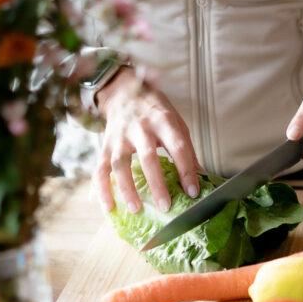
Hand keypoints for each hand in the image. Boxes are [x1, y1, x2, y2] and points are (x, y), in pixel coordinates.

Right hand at [93, 68, 202, 212]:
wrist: (124, 91)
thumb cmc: (155, 111)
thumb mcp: (176, 123)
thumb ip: (187, 150)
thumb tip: (202, 177)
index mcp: (163, 121)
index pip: (177, 147)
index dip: (186, 170)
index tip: (193, 192)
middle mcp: (140, 128)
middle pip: (148, 157)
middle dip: (156, 183)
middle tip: (165, 207)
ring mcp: (119, 137)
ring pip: (120, 164)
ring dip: (127, 189)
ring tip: (136, 209)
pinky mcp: (105, 146)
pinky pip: (100, 169)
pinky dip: (102, 189)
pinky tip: (108, 207)